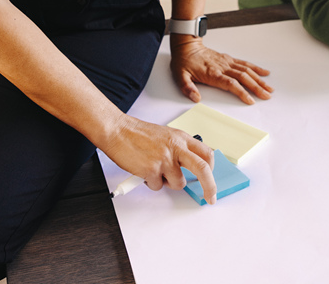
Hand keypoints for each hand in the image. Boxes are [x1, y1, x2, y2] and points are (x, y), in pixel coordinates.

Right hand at [103, 116, 217, 202]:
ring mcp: (164, 159)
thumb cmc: (138, 134)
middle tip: (210, 197)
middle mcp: (176, 148)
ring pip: (178, 183)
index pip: (206, 154)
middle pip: (202, 169)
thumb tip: (189, 166)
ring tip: (155, 170)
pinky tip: (143, 171)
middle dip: (210, 186)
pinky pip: (157, 186)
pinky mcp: (151, 170)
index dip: (211, 169)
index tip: (210, 179)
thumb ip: (179, 149)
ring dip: (167, 182)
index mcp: (181, 138)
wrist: (117, 131)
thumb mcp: (166, 135)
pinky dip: (151, 183)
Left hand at [170, 36, 272, 103]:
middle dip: (256, 87)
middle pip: (243, 77)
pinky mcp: (228, 59)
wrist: (186, 46)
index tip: (251, 100)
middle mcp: (222, 67)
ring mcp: (227, 62)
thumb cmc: (183, 62)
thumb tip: (195, 98)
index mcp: (212, 73)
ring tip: (269, 88)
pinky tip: (264, 73)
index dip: (242, 92)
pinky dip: (255, 68)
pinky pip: (244, 63)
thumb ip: (187, 88)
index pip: (231, 84)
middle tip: (267, 96)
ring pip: (247, 71)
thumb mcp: (180, 76)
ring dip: (259, 79)